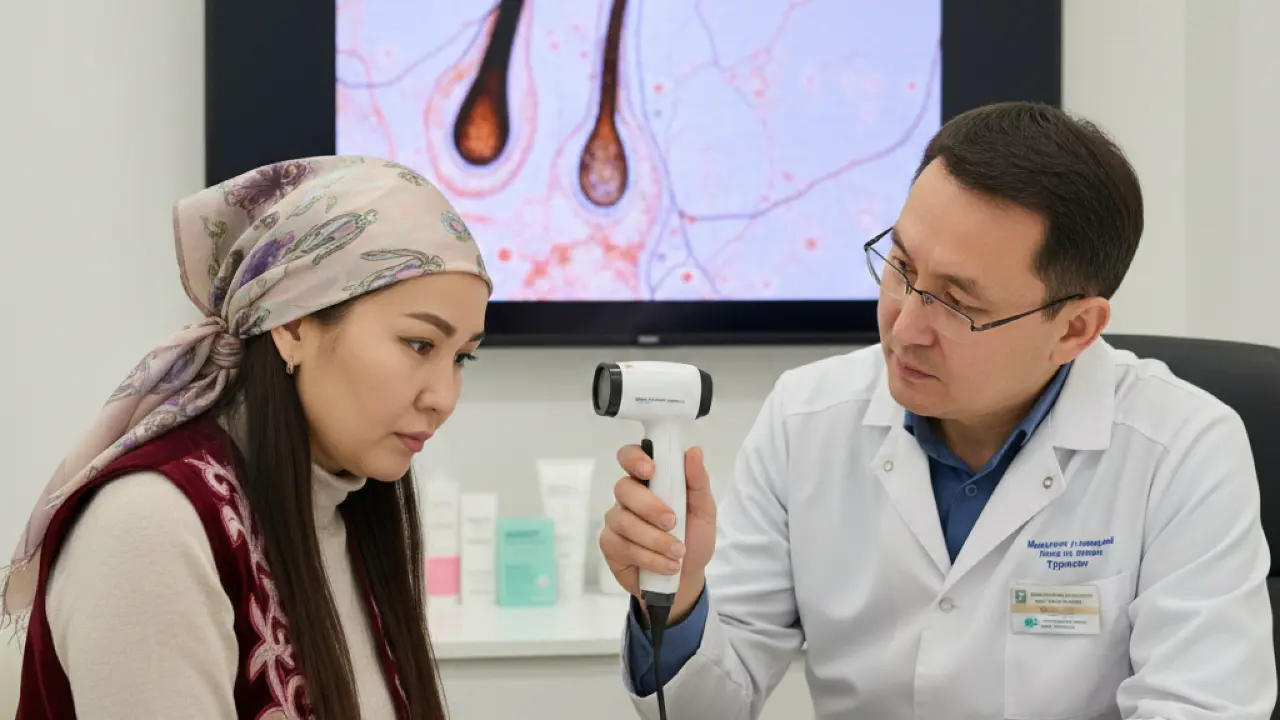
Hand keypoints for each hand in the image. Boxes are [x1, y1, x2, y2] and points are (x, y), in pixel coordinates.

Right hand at [599, 445, 716, 623]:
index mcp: (649, 480)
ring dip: (655, 539)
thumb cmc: (693, 537)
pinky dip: (650, 558)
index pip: (630, 457)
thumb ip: (698, 481)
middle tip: (672, 522)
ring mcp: (616, 521)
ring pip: (624, 522)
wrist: (688, 577)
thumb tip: (694, 451)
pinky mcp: (611, 545)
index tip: (650, 471)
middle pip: (624, 488)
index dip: (634, 459)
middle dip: (649, 506)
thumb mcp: (704, 510)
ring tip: (678, 552)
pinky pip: (624, 547)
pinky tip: (667, 566)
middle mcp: (628, 497)